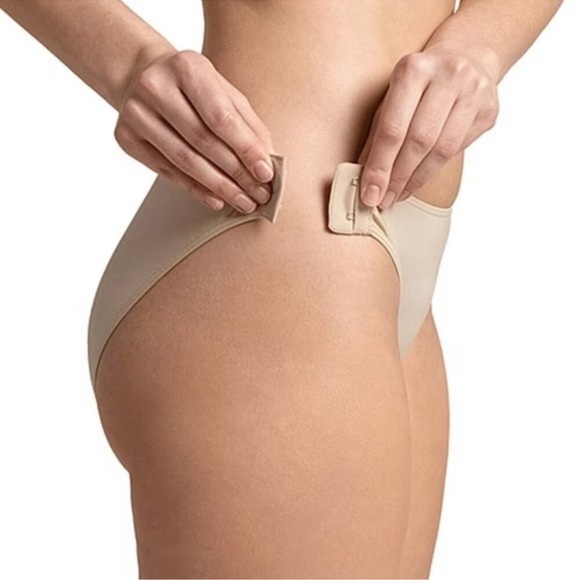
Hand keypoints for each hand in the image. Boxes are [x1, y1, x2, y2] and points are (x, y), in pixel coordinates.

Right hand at [114, 48, 275, 212]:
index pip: (221, 118)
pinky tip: (216, 200)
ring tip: (243, 202)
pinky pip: (166, 170)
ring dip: (218, 187)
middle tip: (258, 195)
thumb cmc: (193, 87)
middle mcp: (156, 87)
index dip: (246, 149)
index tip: (266, 173)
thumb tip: (268, 162)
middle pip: (203, 142)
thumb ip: (247, 124)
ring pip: (184, 160)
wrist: (141, 76)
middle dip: (236, 174)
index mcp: (187, 68)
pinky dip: (195, 188)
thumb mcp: (224, 92)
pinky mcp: (126, 137)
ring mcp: (136, 113)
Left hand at [357, 46, 498, 208]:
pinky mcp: (489, 109)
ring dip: (417, 179)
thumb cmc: (419, 83)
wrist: (467, 57)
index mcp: (414, 69)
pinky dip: (436, 168)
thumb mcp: (392, 97)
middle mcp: (447, 75)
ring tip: (399, 195)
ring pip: (442, 150)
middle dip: (398, 177)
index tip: (370, 194)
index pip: (393, 129)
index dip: (380, 167)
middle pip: (419, 141)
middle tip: (384, 201)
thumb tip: (364, 177)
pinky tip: (419, 179)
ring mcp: (473, 91)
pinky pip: (459, 149)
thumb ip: (377, 134)